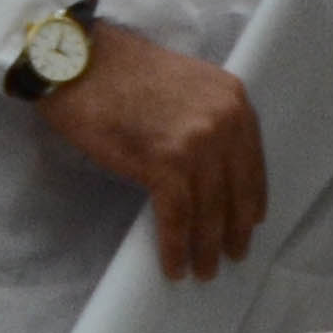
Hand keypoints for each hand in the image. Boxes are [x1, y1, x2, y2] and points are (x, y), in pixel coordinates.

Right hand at [36, 19, 267, 280]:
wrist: (79, 61)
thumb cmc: (122, 74)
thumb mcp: (186, 87)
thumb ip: (207, 122)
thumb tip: (215, 174)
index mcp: (232, 99)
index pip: (253, 162)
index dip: (251, 200)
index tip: (250, 225)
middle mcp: (224, 119)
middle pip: (236, 191)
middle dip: (233, 231)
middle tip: (231, 256)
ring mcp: (197, 141)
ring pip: (209, 210)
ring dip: (206, 248)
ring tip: (202, 271)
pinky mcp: (164, 162)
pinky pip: (177, 217)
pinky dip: (176, 247)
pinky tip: (173, 266)